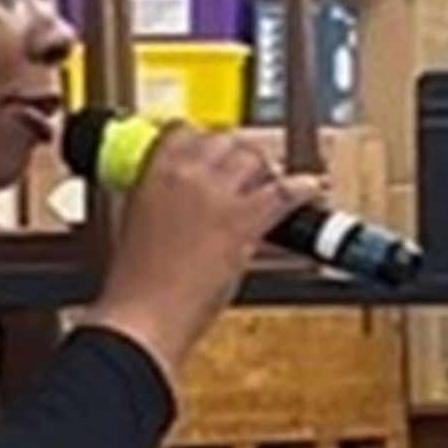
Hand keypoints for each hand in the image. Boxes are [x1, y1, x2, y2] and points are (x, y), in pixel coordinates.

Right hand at [78, 128, 321, 387]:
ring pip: (255, 158)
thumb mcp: (138, 224)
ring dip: (267, 169)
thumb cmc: (137, 284)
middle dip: (240, 154)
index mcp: (153, 171)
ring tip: (271, 183)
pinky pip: (284, 192)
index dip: (207, 141)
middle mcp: (186, 173)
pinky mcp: (243, 221)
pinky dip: (302, 189)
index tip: (215, 151)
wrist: (143, 316)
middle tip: (248, 171)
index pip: (186, 131)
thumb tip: (184, 199)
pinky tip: (309, 190)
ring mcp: (216, 195)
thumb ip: (162, 199)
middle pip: (227, 140)